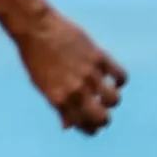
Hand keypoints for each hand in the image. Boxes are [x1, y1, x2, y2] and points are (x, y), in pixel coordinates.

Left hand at [16, 5, 126, 133]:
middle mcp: (75, 90)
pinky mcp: (99, 58)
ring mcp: (89, 74)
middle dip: (103, 119)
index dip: (90, 128)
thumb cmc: (35, 58)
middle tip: (100, 112)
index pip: (83, 125)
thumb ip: (57, 106)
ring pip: (113, 100)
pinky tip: (113, 79)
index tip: (91, 124)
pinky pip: (120, 76)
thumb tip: (67, 126)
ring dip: (111, 100)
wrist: (36, 28)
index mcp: (59, 99)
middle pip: (102, 118)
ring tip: (104, 94)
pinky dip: (120, 81)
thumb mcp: (41, 86)